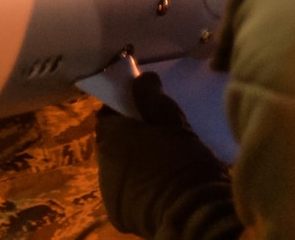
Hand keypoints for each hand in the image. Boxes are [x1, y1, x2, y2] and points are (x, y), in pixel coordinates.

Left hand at [96, 72, 233, 238]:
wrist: (192, 213)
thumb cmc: (183, 162)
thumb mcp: (173, 121)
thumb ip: (152, 96)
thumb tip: (142, 78)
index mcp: (111, 137)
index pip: (108, 114)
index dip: (124, 109)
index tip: (143, 110)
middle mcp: (102, 164)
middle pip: (111, 143)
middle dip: (128, 139)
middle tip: (156, 139)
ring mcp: (108, 192)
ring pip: (117, 169)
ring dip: (132, 164)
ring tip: (160, 166)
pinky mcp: (117, 215)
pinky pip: (124, 193)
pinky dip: (136, 188)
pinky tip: (157, 188)